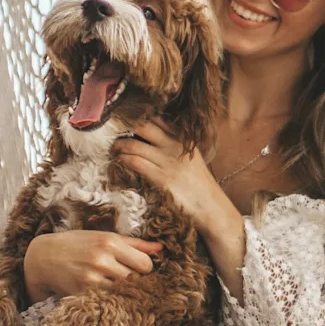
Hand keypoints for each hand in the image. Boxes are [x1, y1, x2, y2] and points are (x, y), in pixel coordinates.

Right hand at [22, 230, 159, 303]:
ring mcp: (92, 278)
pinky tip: (104, 294)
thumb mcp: (104, 237)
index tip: (136, 268)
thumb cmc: (77, 244)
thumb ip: (134, 243)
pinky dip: (110, 299)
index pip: (145, 264)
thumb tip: (161, 248)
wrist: (43, 257)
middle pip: (136, 280)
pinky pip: (107, 301)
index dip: (144, 268)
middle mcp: (102, 260)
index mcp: (110, 243)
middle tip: (126, 279)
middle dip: (134, 281)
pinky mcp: (82, 293)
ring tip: (115, 286)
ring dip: (123, 292)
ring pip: (123, 292)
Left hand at [116, 120, 248, 300]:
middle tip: (115, 134)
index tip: (126, 121)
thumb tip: (153, 137)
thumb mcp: (191, 157)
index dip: (138, 118)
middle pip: (142, 126)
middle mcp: (174, 146)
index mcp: (182, 139)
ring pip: (134, 144)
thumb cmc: (199, 185)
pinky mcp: (160, 178)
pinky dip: (123, 160)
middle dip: (125, 128)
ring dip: (119, 146)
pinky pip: (135, 163)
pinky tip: (120, 162)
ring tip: (114, 149)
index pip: (156, 119)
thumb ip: (175, 145)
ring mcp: (167, 162)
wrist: (210, 207)